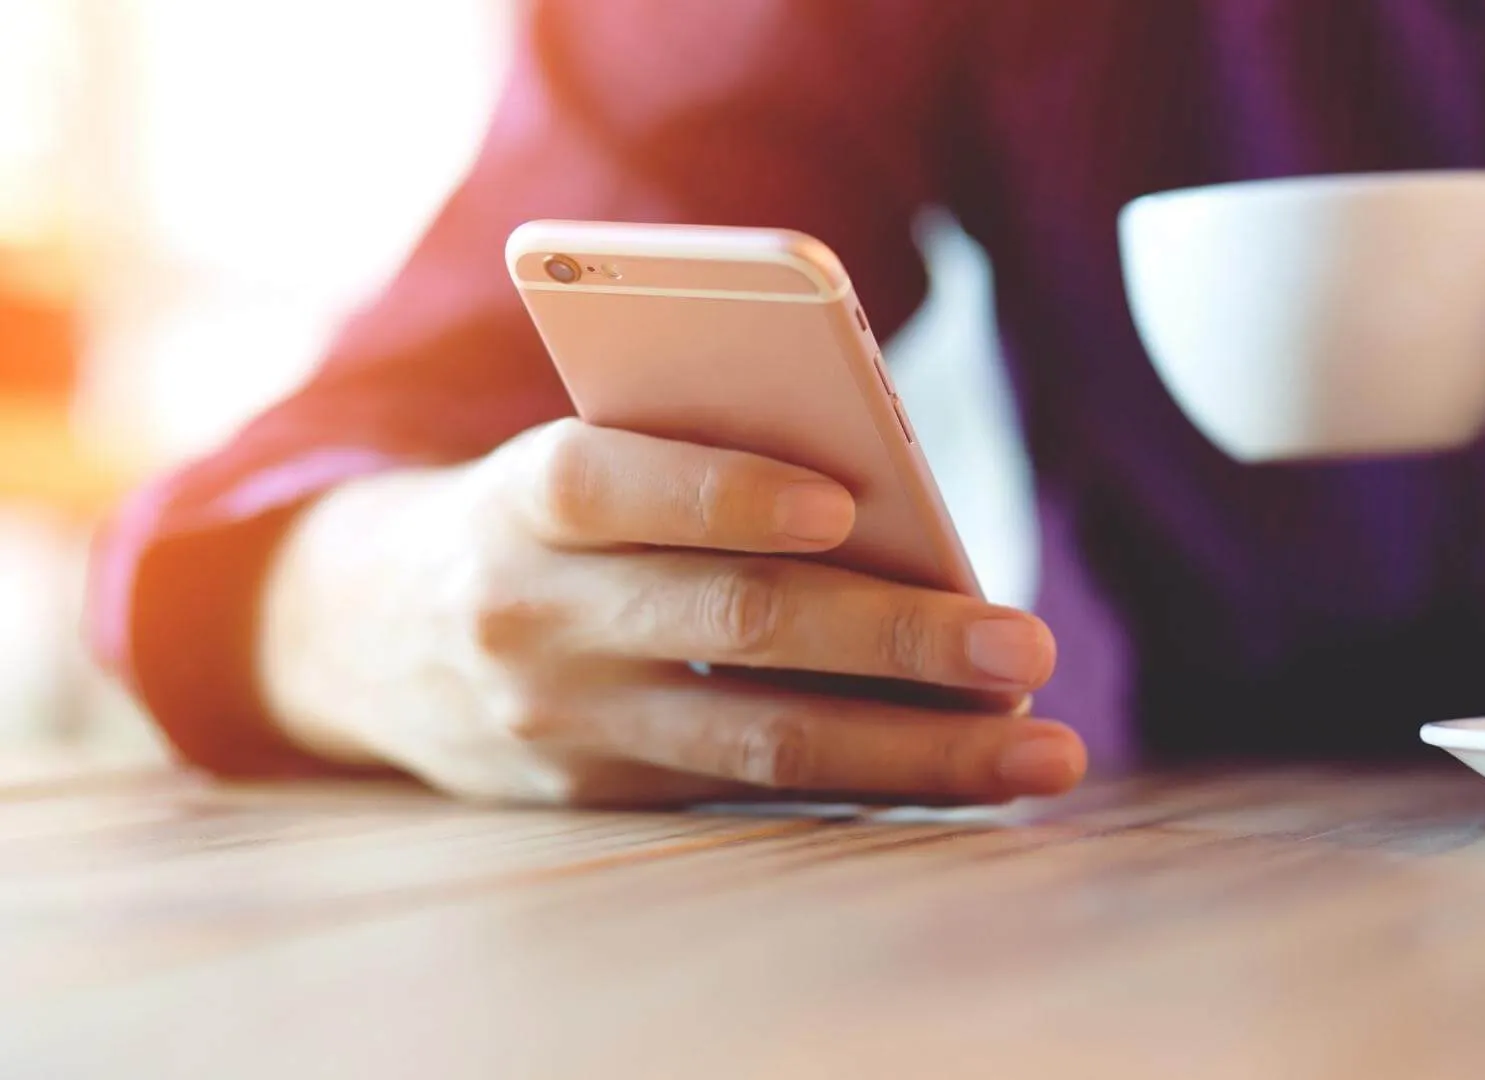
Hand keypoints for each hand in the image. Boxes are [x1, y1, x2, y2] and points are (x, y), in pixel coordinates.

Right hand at [257, 418, 1084, 804]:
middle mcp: (534, 614)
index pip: (611, 482)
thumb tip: (886, 519)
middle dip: (893, 639)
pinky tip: (963, 775)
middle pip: (730, 625)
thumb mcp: (577, 462)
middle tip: (1027, 646)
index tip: (843, 504)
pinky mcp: (597, 796)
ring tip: (1039, 748)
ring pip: (762, 742)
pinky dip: (868, 782)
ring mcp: (565, 722)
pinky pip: (752, 794)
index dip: (723, 491)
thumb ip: (690, 465)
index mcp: (522, 496)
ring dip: (916, 749)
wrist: (365, 632)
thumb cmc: (536, 514)